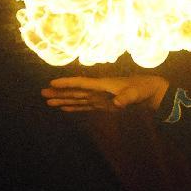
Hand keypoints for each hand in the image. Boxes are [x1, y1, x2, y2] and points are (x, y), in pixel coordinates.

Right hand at [41, 75, 169, 111]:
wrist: (149, 91)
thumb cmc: (142, 89)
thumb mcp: (136, 93)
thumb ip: (127, 97)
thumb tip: (118, 103)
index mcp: (102, 84)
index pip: (81, 83)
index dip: (67, 83)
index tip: (52, 83)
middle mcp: (97, 90)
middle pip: (74, 91)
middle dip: (59, 92)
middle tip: (42, 93)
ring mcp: (98, 97)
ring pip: (76, 98)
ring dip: (63, 100)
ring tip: (48, 101)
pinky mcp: (101, 104)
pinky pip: (84, 106)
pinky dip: (73, 107)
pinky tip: (64, 108)